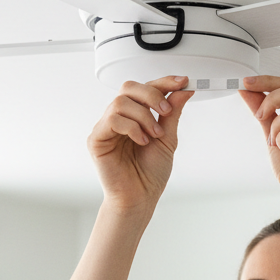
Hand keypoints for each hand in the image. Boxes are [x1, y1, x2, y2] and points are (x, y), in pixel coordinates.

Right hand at [88, 76, 193, 209]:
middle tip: (165, 111)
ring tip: (154, 135)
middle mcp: (119, 118)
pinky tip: (141, 141)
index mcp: (135, 116)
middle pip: (129, 87)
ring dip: (144, 116)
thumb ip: (172, 114)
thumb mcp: (168, 138)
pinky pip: (112, 119)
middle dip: (152, 94)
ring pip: (121, 101)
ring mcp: (106, 127)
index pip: (145, 88)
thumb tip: (183, 90)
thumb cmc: (150, 173)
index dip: (163, 82)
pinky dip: (132, 127)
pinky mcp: (97, 139)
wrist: (140, 197)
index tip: (182, 82)